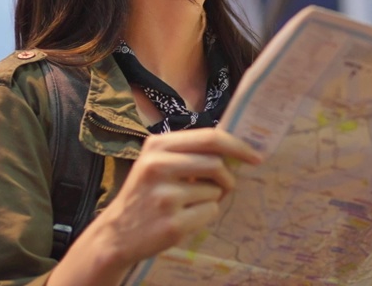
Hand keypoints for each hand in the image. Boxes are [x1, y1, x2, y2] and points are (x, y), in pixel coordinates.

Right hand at [88, 129, 261, 266]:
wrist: (116, 234)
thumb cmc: (145, 195)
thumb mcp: (156, 163)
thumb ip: (188, 152)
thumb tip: (234, 148)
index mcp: (156, 146)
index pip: (209, 137)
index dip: (237, 145)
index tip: (254, 155)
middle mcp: (158, 167)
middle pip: (216, 163)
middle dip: (227, 177)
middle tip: (225, 186)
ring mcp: (165, 197)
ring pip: (215, 190)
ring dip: (212, 198)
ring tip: (189, 204)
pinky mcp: (172, 223)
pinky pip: (210, 212)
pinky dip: (205, 215)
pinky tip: (184, 218)